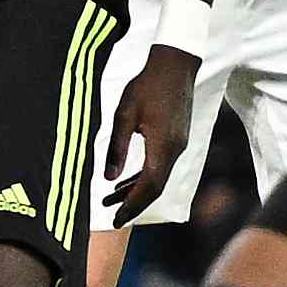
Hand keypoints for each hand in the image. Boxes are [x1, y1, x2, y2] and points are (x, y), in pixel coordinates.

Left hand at [99, 44, 196, 223]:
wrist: (175, 65)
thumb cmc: (147, 85)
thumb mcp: (124, 115)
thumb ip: (116, 148)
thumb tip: (108, 178)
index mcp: (163, 147)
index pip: (148, 187)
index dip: (132, 206)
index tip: (115, 221)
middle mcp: (175, 150)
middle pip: (155, 188)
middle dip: (133, 204)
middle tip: (112, 218)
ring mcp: (178, 145)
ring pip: (158, 178)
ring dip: (136, 190)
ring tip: (110, 199)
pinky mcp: (176, 138)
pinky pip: (160, 166)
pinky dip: (143, 176)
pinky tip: (126, 179)